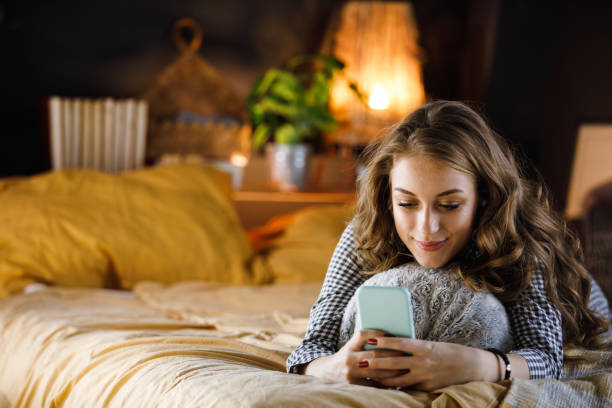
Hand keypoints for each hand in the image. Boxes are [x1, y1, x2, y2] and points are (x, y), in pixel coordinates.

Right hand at [304, 329, 404, 384]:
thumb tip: (391, 339)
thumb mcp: (350, 347)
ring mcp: (350, 373)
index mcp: (349, 346)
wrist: (326, 373)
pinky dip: (385, 383)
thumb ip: (365, 343)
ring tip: (405, 368)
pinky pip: (374, 385)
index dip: (379, 334)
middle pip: (375, 355)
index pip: (364, 335)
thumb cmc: (345, 357)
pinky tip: (395, 381)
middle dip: (393, 355)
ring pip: (377, 371)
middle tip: (407, 354)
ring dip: (393, 371)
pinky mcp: (353, 385)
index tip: (393, 335)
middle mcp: (348, 358)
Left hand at [362, 336, 497, 390]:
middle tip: (360, 362)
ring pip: (397, 379)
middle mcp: (424, 361)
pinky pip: (407, 388)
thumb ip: (413, 347)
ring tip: (368, 377)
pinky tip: (384, 387)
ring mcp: (425, 376)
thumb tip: (392, 347)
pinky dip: (395, 387)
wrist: (473, 367)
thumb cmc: (449, 352)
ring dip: (381, 378)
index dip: (383, 342)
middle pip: (394, 362)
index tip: (369, 340)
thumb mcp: (431, 345)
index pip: (399, 343)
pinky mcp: (428, 388)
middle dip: (375, 363)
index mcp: (424, 346)